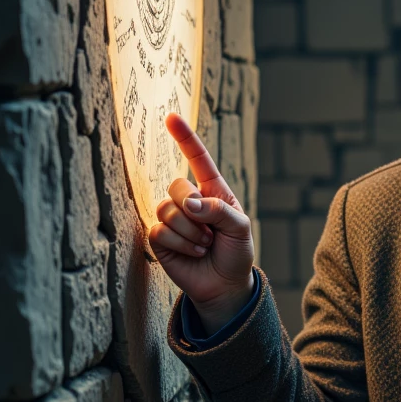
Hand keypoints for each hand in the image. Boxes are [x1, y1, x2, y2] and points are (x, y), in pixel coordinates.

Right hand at [148, 113, 255, 334]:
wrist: (225, 284)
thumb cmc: (235, 253)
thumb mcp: (240, 228)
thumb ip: (220, 210)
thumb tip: (189, 204)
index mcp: (212, 190)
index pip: (198, 159)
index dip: (185, 138)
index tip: (171, 117)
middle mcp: (190, 200)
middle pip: (177, 186)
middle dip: (195, 210)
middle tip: (211, 232)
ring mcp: (173, 218)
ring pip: (167, 209)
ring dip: (191, 231)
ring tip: (204, 244)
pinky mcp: (160, 238)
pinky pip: (160, 230)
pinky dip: (181, 244)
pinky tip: (194, 253)